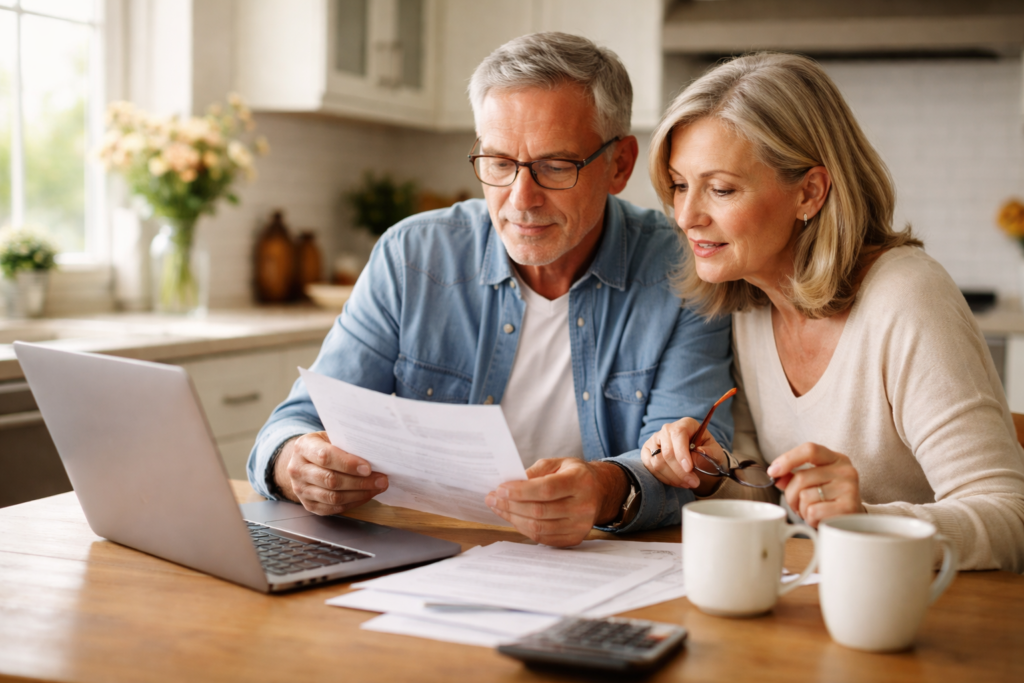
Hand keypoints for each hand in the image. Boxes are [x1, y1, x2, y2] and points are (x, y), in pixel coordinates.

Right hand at [274, 431, 387, 514]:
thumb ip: (347, 444)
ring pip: (333, 497)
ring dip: (360, 494)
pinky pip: (333, 508)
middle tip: (382, 480)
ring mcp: (301, 489)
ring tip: (378, 487)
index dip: (348, 464)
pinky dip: (353, 503)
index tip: (368, 468)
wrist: (304, 460)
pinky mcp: (308, 505)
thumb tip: (375, 454)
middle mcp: (297, 469)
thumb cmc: (324, 445)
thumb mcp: (332, 436)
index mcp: (303, 447)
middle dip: (360, 482)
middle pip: (330, 480)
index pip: (325, 457)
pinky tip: (366, 495)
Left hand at [484, 459, 627, 546]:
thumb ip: (535, 472)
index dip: (520, 491)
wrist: (599, 492)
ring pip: (539, 528)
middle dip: (510, 505)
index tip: (500, 489)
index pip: (546, 489)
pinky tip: (513, 518)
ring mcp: (581, 526)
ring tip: (498, 508)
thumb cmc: (574, 475)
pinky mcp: (574, 538)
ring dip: (513, 519)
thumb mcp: (558, 463)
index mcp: (580, 481)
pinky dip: (524, 529)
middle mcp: (584, 506)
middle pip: (540, 511)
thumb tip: (510, 484)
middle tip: (492, 499)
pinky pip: (543, 538)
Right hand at [640, 418, 727, 496]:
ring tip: (687, 483)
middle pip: (667, 451)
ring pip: (657, 462)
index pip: (678, 434)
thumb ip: (710, 452)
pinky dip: (664, 478)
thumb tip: (700, 452)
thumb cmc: (707, 454)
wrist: (698, 461)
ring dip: (673, 477)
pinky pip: (650, 467)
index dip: (682, 452)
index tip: (689, 468)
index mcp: (685, 424)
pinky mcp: (647, 452)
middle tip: (693, 483)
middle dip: (680, 471)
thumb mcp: (715, 452)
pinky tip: (676, 482)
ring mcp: (655, 440)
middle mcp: (667, 429)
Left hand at [766, 443, 864, 526]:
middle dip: (790, 494)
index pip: (809, 449)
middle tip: (795, 503)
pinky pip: (813, 511)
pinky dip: (810, 518)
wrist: (853, 519)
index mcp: (835, 458)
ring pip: (805, 497)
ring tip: (811, 511)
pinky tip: (819, 518)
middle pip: (801, 477)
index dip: (787, 459)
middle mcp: (845, 470)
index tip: (772, 471)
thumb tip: (776, 476)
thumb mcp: (814, 481)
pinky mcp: (848, 507)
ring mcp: (849, 488)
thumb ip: (793, 476)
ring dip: (801, 508)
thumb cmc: (829, 497)